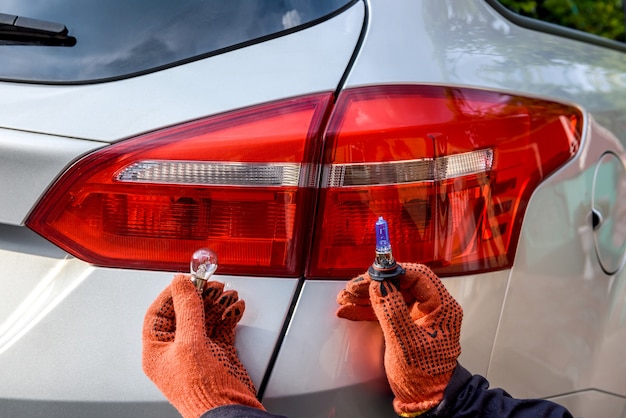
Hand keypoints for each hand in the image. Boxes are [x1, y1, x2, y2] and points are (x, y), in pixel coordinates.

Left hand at [142, 274, 263, 417]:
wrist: (229, 413)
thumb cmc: (201, 393)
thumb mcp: (190, 344)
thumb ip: (187, 310)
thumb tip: (181, 284)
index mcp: (157, 350)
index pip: (160, 312)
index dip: (173, 293)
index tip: (188, 279)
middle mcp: (176, 351)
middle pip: (185, 312)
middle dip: (200, 296)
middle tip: (212, 284)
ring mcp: (198, 353)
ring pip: (206, 318)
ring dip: (218, 303)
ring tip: (227, 294)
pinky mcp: (218, 355)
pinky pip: (222, 328)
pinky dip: (230, 315)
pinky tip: (235, 308)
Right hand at [338, 264, 462, 415]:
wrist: (424, 399)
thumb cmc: (425, 377)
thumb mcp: (405, 343)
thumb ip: (392, 311)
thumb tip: (380, 286)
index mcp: (442, 308)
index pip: (418, 276)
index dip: (393, 272)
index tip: (372, 275)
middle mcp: (432, 308)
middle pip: (400, 283)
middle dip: (374, 285)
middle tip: (352, 287)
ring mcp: (418, 316)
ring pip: (390, 295)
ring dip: (366, 296)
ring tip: (345, 298)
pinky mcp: (405, 324)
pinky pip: (385, 309)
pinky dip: (367, 309)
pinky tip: (350, 309)